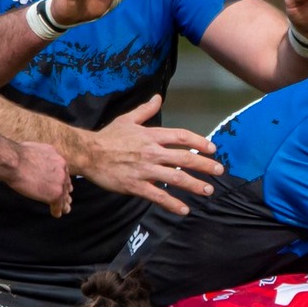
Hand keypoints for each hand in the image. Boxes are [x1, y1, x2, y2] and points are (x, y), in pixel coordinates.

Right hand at [5, 140, 72, 216]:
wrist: (14, 162)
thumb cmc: (18, 155)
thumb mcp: (37, 149)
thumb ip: (43, 155)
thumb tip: (38, 156)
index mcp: (58, 159)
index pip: (63, 172)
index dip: (61, 180)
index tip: (60, 185)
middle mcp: (63, 170)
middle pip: (66, 184)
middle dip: (65, 191)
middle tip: (66, 199)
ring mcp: (60, 183)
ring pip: (65, 196)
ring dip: (64, 203)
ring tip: (65, 209)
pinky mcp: (55, 194)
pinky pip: (59, 206)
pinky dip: (57, 211)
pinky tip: (55, 214)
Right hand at [80, 95, 223, 213]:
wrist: (88, 153)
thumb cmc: (107, 137)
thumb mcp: (127, 119)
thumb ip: (145, 110)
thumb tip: (158, 97)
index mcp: (151, 135)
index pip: (182, 137)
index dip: (200, 142)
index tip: (212, 149)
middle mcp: (152, 152)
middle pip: (185, 158)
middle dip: (205, 165)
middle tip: (219, 171)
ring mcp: (145, 170)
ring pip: (176, 178)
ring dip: (195, 185)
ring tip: (208, 190)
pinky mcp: (136, 185)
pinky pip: (158, 196)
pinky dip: (173, 203)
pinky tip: (184, 209)